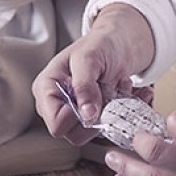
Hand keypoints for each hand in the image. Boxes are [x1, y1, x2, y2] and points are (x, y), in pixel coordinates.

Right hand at [31, 4, 156, 144]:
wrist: (119, 42)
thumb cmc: (99, 44)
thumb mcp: (88, 58)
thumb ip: (84, 85)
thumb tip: (87, 114)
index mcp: (47, 89)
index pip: (56, 124)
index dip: (77, 117)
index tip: (93, 98)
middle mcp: (58, 104)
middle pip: (75, 134)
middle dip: (98, 115)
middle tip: (108, 92)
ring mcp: (77, 112)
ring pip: (94, 132)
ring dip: (113, 113)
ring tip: (117, 88)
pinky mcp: (94, 116)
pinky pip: (109, 127)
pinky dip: (125, 112)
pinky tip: (128, 92)